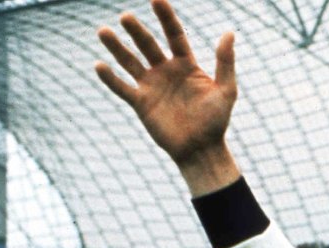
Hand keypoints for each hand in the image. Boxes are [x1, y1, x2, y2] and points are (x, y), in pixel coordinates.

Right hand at [95, 0, 239, 193]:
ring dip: (117, 47)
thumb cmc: (216, 121)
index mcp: (186, 65)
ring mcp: (151, 86)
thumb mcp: (226, 90)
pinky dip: (110, 78)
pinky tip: (99, 65)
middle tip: (126, 16)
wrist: (201, 150)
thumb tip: (229, 32)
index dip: (166, 17)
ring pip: (130, 61)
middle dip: (137, 31)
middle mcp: (166, 71)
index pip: (174, 35)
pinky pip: (122, 87)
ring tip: (103, 31)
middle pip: (148, 45)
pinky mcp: (141, 103)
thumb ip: (225, 62)